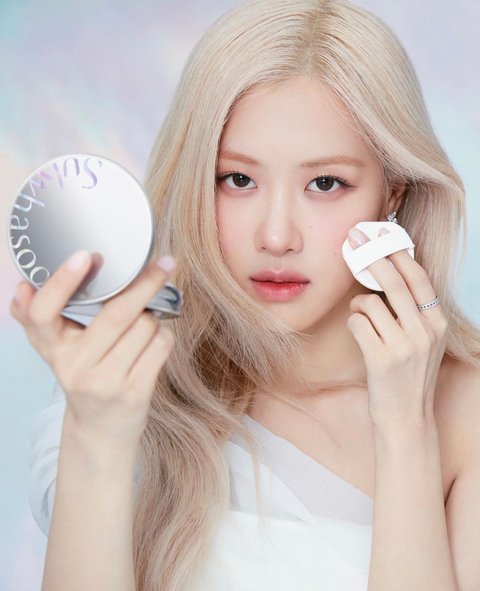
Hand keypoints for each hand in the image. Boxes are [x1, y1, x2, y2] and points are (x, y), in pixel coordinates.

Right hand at [10, 252, 175, 443]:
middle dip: (145, 284)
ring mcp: (106, 381)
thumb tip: (22, 287)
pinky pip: (161, 345)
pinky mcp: (135, 392)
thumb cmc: (83, 374)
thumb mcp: (55, 349)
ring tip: (146, 320)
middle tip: (164, 263)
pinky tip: (155, 338)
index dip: (61, 283)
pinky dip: (164, 334)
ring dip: (155, 315)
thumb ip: (39, 318)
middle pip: (116, 315)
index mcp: (52, 347)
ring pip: (145, 326)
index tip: (83, 256)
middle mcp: (75, 366)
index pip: (44, 313)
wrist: (101, 427)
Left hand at [345, 226, 448, 428]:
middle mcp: (425, 331)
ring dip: (359, 308)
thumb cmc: (408, 376)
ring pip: (369, 303)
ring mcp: (404, 345)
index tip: (382, 233)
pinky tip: (360, 337)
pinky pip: (357, 322)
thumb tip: (387, 274)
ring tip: (365, 323)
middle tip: (355, 240)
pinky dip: (353, 324)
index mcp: (436, 322)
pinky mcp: (382, 358)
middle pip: (394, 282)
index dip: (398, 252)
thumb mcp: (422, 341)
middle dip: (371, 257)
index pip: (418, 278)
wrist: (406, 419)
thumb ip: (411, 311)